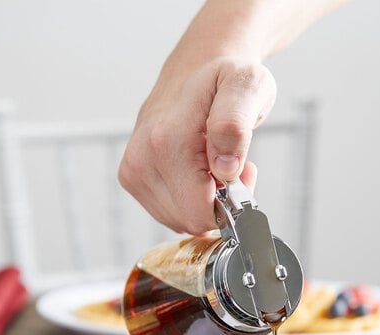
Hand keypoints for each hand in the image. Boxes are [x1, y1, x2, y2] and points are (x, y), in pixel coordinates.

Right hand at [118, 57, 276, 234]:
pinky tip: (196, 171)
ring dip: (204, 201)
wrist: (195, 68)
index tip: (242, 174)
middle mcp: (142, 159)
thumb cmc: (224, 79)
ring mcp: (133, 171)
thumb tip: (224, 167)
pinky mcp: (131, 179)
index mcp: (167, 141)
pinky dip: (188, 200)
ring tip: (213, 164)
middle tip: (229, 166)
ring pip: (179, 220)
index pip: (199, 214)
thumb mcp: (247, 87)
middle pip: (190, 221)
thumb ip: (235, 125)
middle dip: (218, 203)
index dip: (229, 205)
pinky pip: (170, 213)